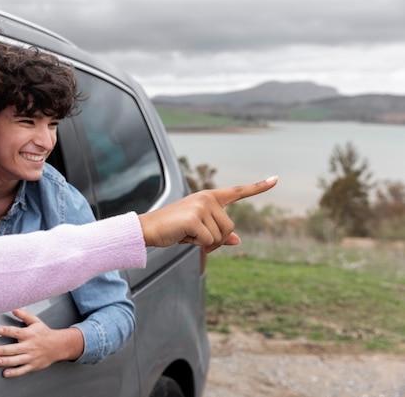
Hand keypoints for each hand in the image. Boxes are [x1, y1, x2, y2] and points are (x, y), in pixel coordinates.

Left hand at [0, 308, 83, 377]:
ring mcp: (31, 357)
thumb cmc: (44, 333)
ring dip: (6, 361)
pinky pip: (22, 370)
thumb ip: (24, 315)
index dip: (7, 330)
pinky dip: (14, 373)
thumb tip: (14, 309)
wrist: (58, 346)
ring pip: (17, 360)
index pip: (17, 332)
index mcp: (29, 334)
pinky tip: (5, 373)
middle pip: (14, 349)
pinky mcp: (32, 366)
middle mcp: (29, 346)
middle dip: (2, 350)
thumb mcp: (36, 321)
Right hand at [139, 176, 277, 250]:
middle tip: (196, 238)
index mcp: (209, 197)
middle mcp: (207, 198)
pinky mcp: (194, 218)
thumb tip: (237, 240)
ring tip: (187, 235)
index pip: (237, 191)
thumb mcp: (198, 231)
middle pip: (229, 227)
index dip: (258, 187)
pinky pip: (208, 241)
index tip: (276, 179)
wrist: (148, 229)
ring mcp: (201, 206)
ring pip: (220, 236)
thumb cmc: (173, 229)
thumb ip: (218, 233)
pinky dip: (198, 245)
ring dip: (205, 243)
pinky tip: (183, 237)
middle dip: (215, 240)